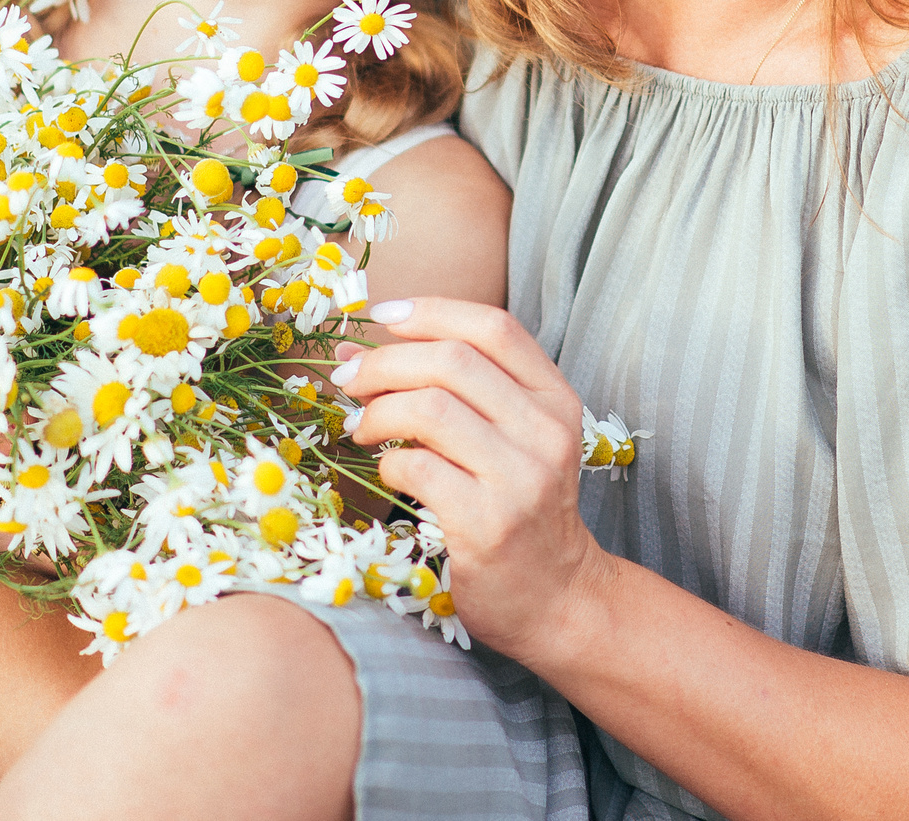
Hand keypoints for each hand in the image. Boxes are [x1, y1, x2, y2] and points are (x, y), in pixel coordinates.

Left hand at [333, 297, 614, 664]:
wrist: (557, 597)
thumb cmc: (521, 508)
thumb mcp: (514, 438)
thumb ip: (458, 390)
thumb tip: (361, 350)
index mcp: (556, 399)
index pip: (493, 328)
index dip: (430, 311)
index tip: (380, 317)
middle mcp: (546, 431)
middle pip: (452, 361)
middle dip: (385, 362)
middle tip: (350, 381)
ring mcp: (521, 478)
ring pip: (430, 408)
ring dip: (379, 412)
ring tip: (361, 428)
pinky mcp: (488, 524)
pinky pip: (417, 468)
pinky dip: (388, 463)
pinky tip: (388, 473)